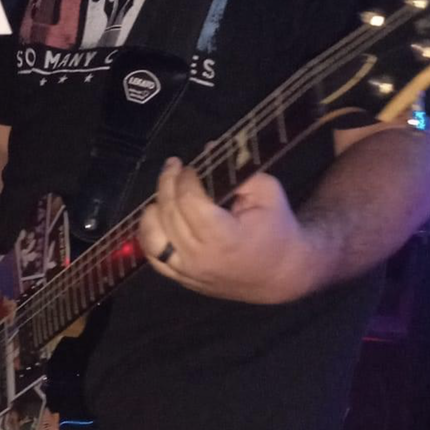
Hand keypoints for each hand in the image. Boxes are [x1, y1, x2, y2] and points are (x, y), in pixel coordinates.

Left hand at [138, 158, 311, 303]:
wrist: (279, 275)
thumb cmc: (276, 230)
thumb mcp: (268, 192)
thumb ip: (237, 171)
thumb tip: (207, 150)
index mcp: (224, 238)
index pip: (189, 201)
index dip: (185, 178)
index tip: (190, 166)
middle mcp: (200, 258)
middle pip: (169, 214)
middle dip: (167, 184)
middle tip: (173, 167)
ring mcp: (187, 273)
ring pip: (153, 237)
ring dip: (154, 209)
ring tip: (165, 192)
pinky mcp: (181, 279)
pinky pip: (153, 256)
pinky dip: (149, 234)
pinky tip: (157, 216)